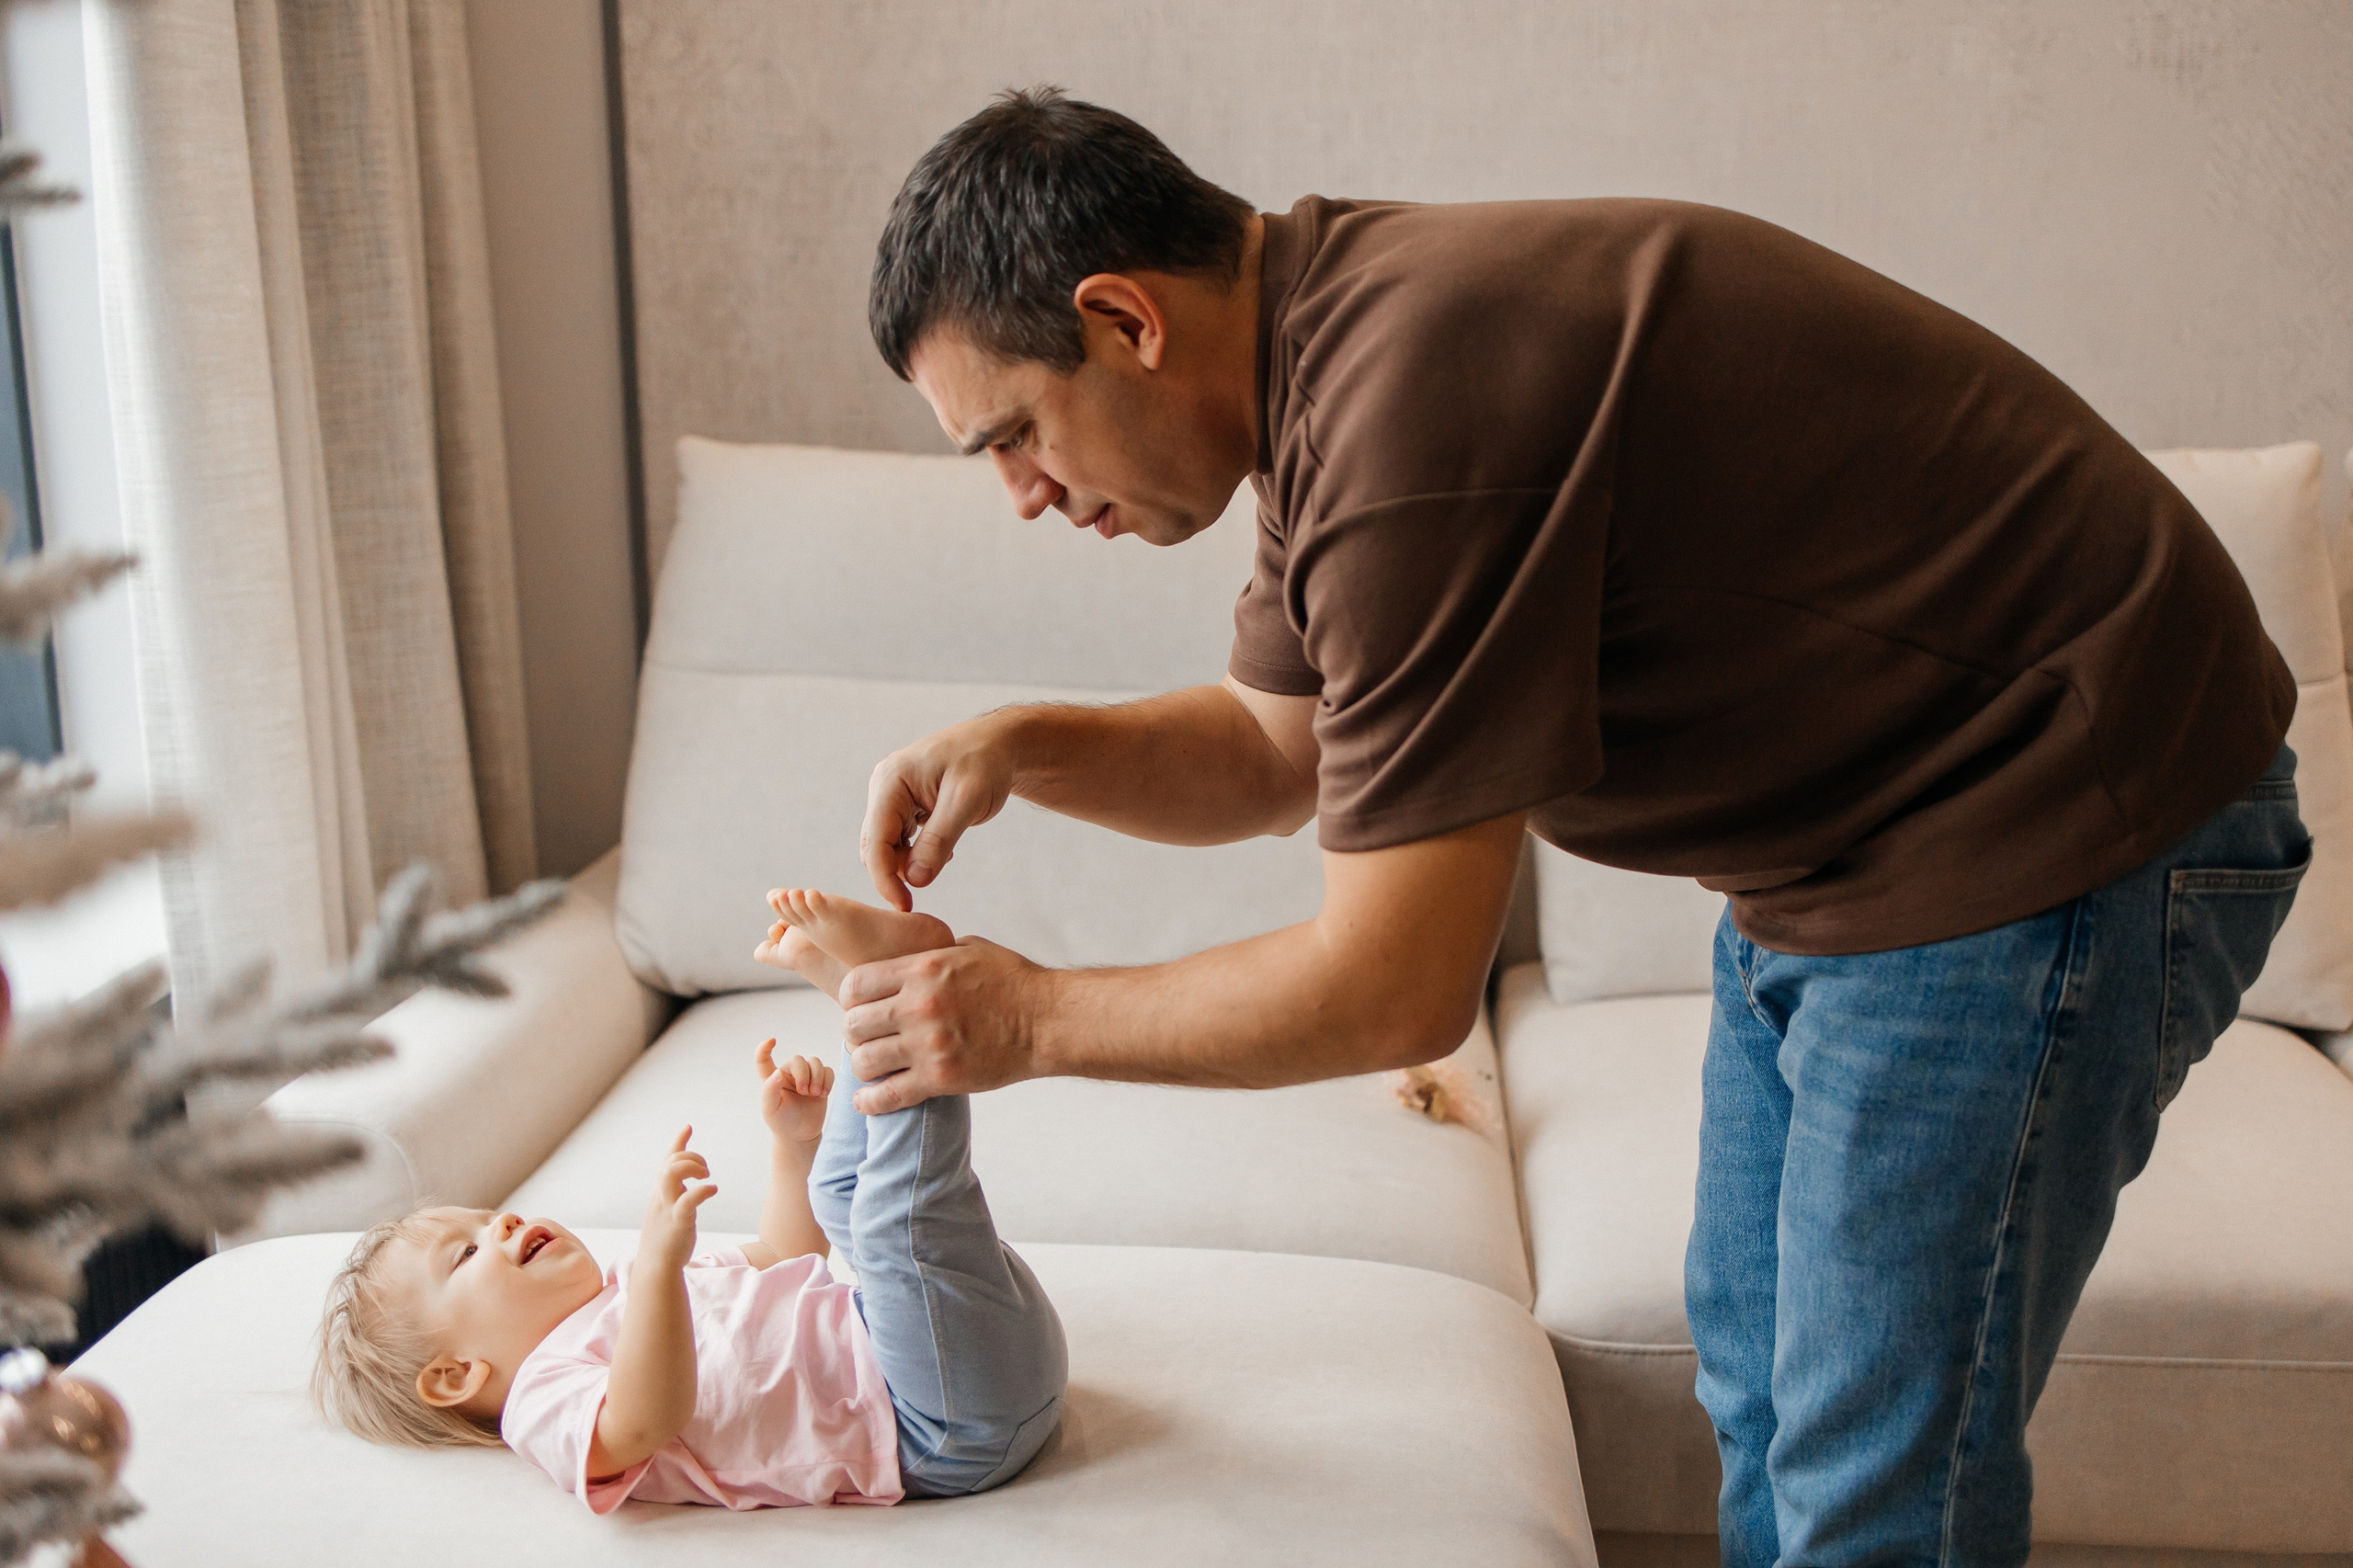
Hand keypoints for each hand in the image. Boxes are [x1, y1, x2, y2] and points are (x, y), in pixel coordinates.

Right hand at [639, 1127, 715, 1272]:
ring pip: (671, 1175)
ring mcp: (667, 1208)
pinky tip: (713, 1189)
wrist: (655, 1268)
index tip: (688, 1127)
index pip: (667, 1161)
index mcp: (660, 1193)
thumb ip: (675, 1194)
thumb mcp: (668, 1210)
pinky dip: (702, 1191)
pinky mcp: (677, 1223)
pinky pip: (687, 1201)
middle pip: (670, 1162)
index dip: (678, 1143)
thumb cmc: (665, 1239)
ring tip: (706, 1177)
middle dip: (691, 1157)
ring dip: (692, 1168)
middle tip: (706, 1171)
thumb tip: (688, 1183)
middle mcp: (661, 1197)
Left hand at [755, 1037, 833, 1144]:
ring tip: (815, 1094)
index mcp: (772, 1079)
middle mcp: (788, 1074)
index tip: (771, 1041)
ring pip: (815, 1062)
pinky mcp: (820, 1082)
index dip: (764, 1049)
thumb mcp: (770, 1109)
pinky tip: (824, 1093)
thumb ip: (770, 1090)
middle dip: (804, 1074)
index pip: (764, 1060)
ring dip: (817, 1077)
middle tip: (804, 1092)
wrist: (800, 1135)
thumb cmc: (782, 1122)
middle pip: (797, 1060)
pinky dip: (827, 1080)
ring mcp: (806, 1077)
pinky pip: (828, 1070)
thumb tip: (778, 1073)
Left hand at [839, 936, 1047, 1112]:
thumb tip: (905, 957)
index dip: (851, 998)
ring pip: (864, 1061)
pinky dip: (871, 1101)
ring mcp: (929, 1044)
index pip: (855, 985)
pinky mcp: (942, 1078)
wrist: (1048, 1021)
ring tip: (875, 1066)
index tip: (861, 1007)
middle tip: (868, 1038)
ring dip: (865, 1065)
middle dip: (856, 1033)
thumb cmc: (1014, 982)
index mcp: (922, 970)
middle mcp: (919, 1006)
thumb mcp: (969, 950)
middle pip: (852, 1024)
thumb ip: (930, 955)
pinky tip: (867, 1100)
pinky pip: (887, 1095)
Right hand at [860, 714, 1018, 910]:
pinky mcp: (905, 806)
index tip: (904, 906)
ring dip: (908, 863)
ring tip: (945, 856)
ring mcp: (892, 797)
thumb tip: (915, 881)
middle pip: (875, 846)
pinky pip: (901, 840)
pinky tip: (944, 850)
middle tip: (926, 889)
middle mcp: (884, 789)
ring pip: (886, 846)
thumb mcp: (967, 801)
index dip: (884, 878)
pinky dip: (917, 854)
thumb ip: (939, 840)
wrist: (1001, 745)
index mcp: (891, 781)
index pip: (875, 840)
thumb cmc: (986, 764)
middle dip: (895, 873)